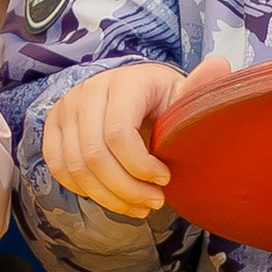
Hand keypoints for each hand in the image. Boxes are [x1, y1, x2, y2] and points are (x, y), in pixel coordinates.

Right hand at [41, 52, 234, 219]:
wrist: (135, 94)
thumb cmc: (165, 100)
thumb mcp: (185, 95)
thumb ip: (198, 88)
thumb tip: (219, 65)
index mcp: (124, 82)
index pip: (118, 134)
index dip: (140, 167)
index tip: (165, 179)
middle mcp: (88, 91)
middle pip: (94, 156)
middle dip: (126, 189)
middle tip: (154, 202)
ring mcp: (66, 108)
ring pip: (76, 168)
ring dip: (108, 197)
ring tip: (139, 206)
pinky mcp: (52, 126)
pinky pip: (59, 168)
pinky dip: (85, 190)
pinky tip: (113, 196)